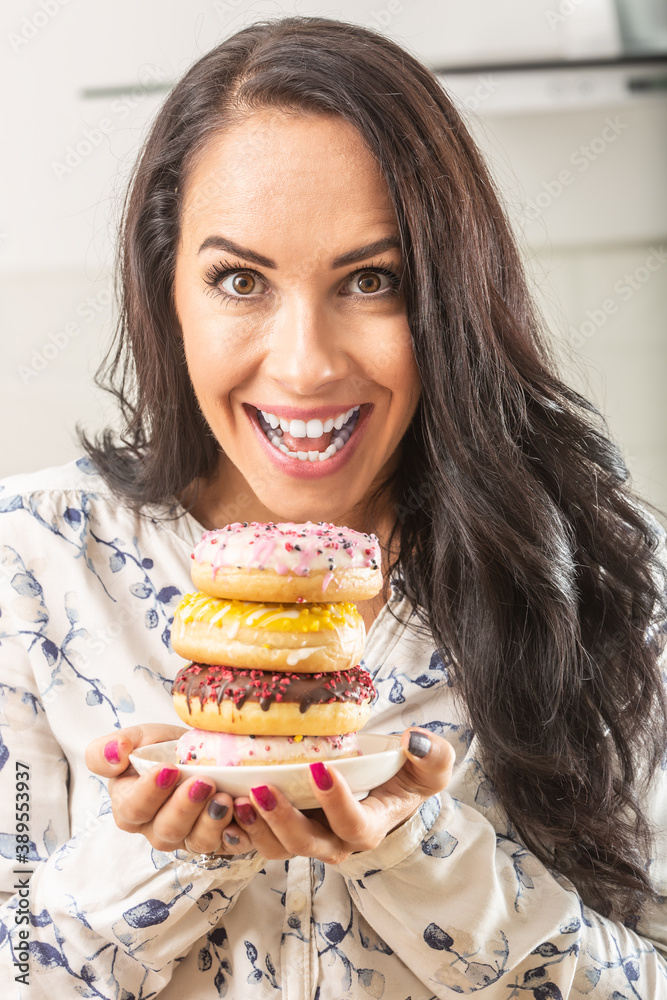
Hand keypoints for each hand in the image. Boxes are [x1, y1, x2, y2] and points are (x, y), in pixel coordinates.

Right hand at [85, 725, 235, 855]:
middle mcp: (157, 828)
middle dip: (185, 807)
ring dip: (212, 822)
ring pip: (197, 842)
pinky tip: (244, 815)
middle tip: (204, 782)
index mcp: (129, 806)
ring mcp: (188, 836)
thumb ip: (108, 749)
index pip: (133, 809)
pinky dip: (237, 834)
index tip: (168, 769)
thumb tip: (114, 754)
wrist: (199, 750)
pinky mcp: (218, 839)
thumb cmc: (162, 748)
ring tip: (225, 797)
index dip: (150, 793)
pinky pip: (228, 846)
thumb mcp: (135, 738)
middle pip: (167, 830)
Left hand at [221, 728, 454, 862]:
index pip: (353, 825)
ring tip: (237, 798)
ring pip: (278, 846)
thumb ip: (432, 755)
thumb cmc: (410, 774)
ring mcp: (308, 835)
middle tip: (262, 789)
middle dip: (282, 821)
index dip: (336, 802)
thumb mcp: (433, 764)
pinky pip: (260, 836)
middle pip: (307, 844)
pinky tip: (225, 801)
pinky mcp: (285, 827)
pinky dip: (240, 825)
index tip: (320, 767)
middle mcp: (336, 841)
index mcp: (370, 827)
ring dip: (255, 827)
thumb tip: (414, 740)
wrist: (390, 788)